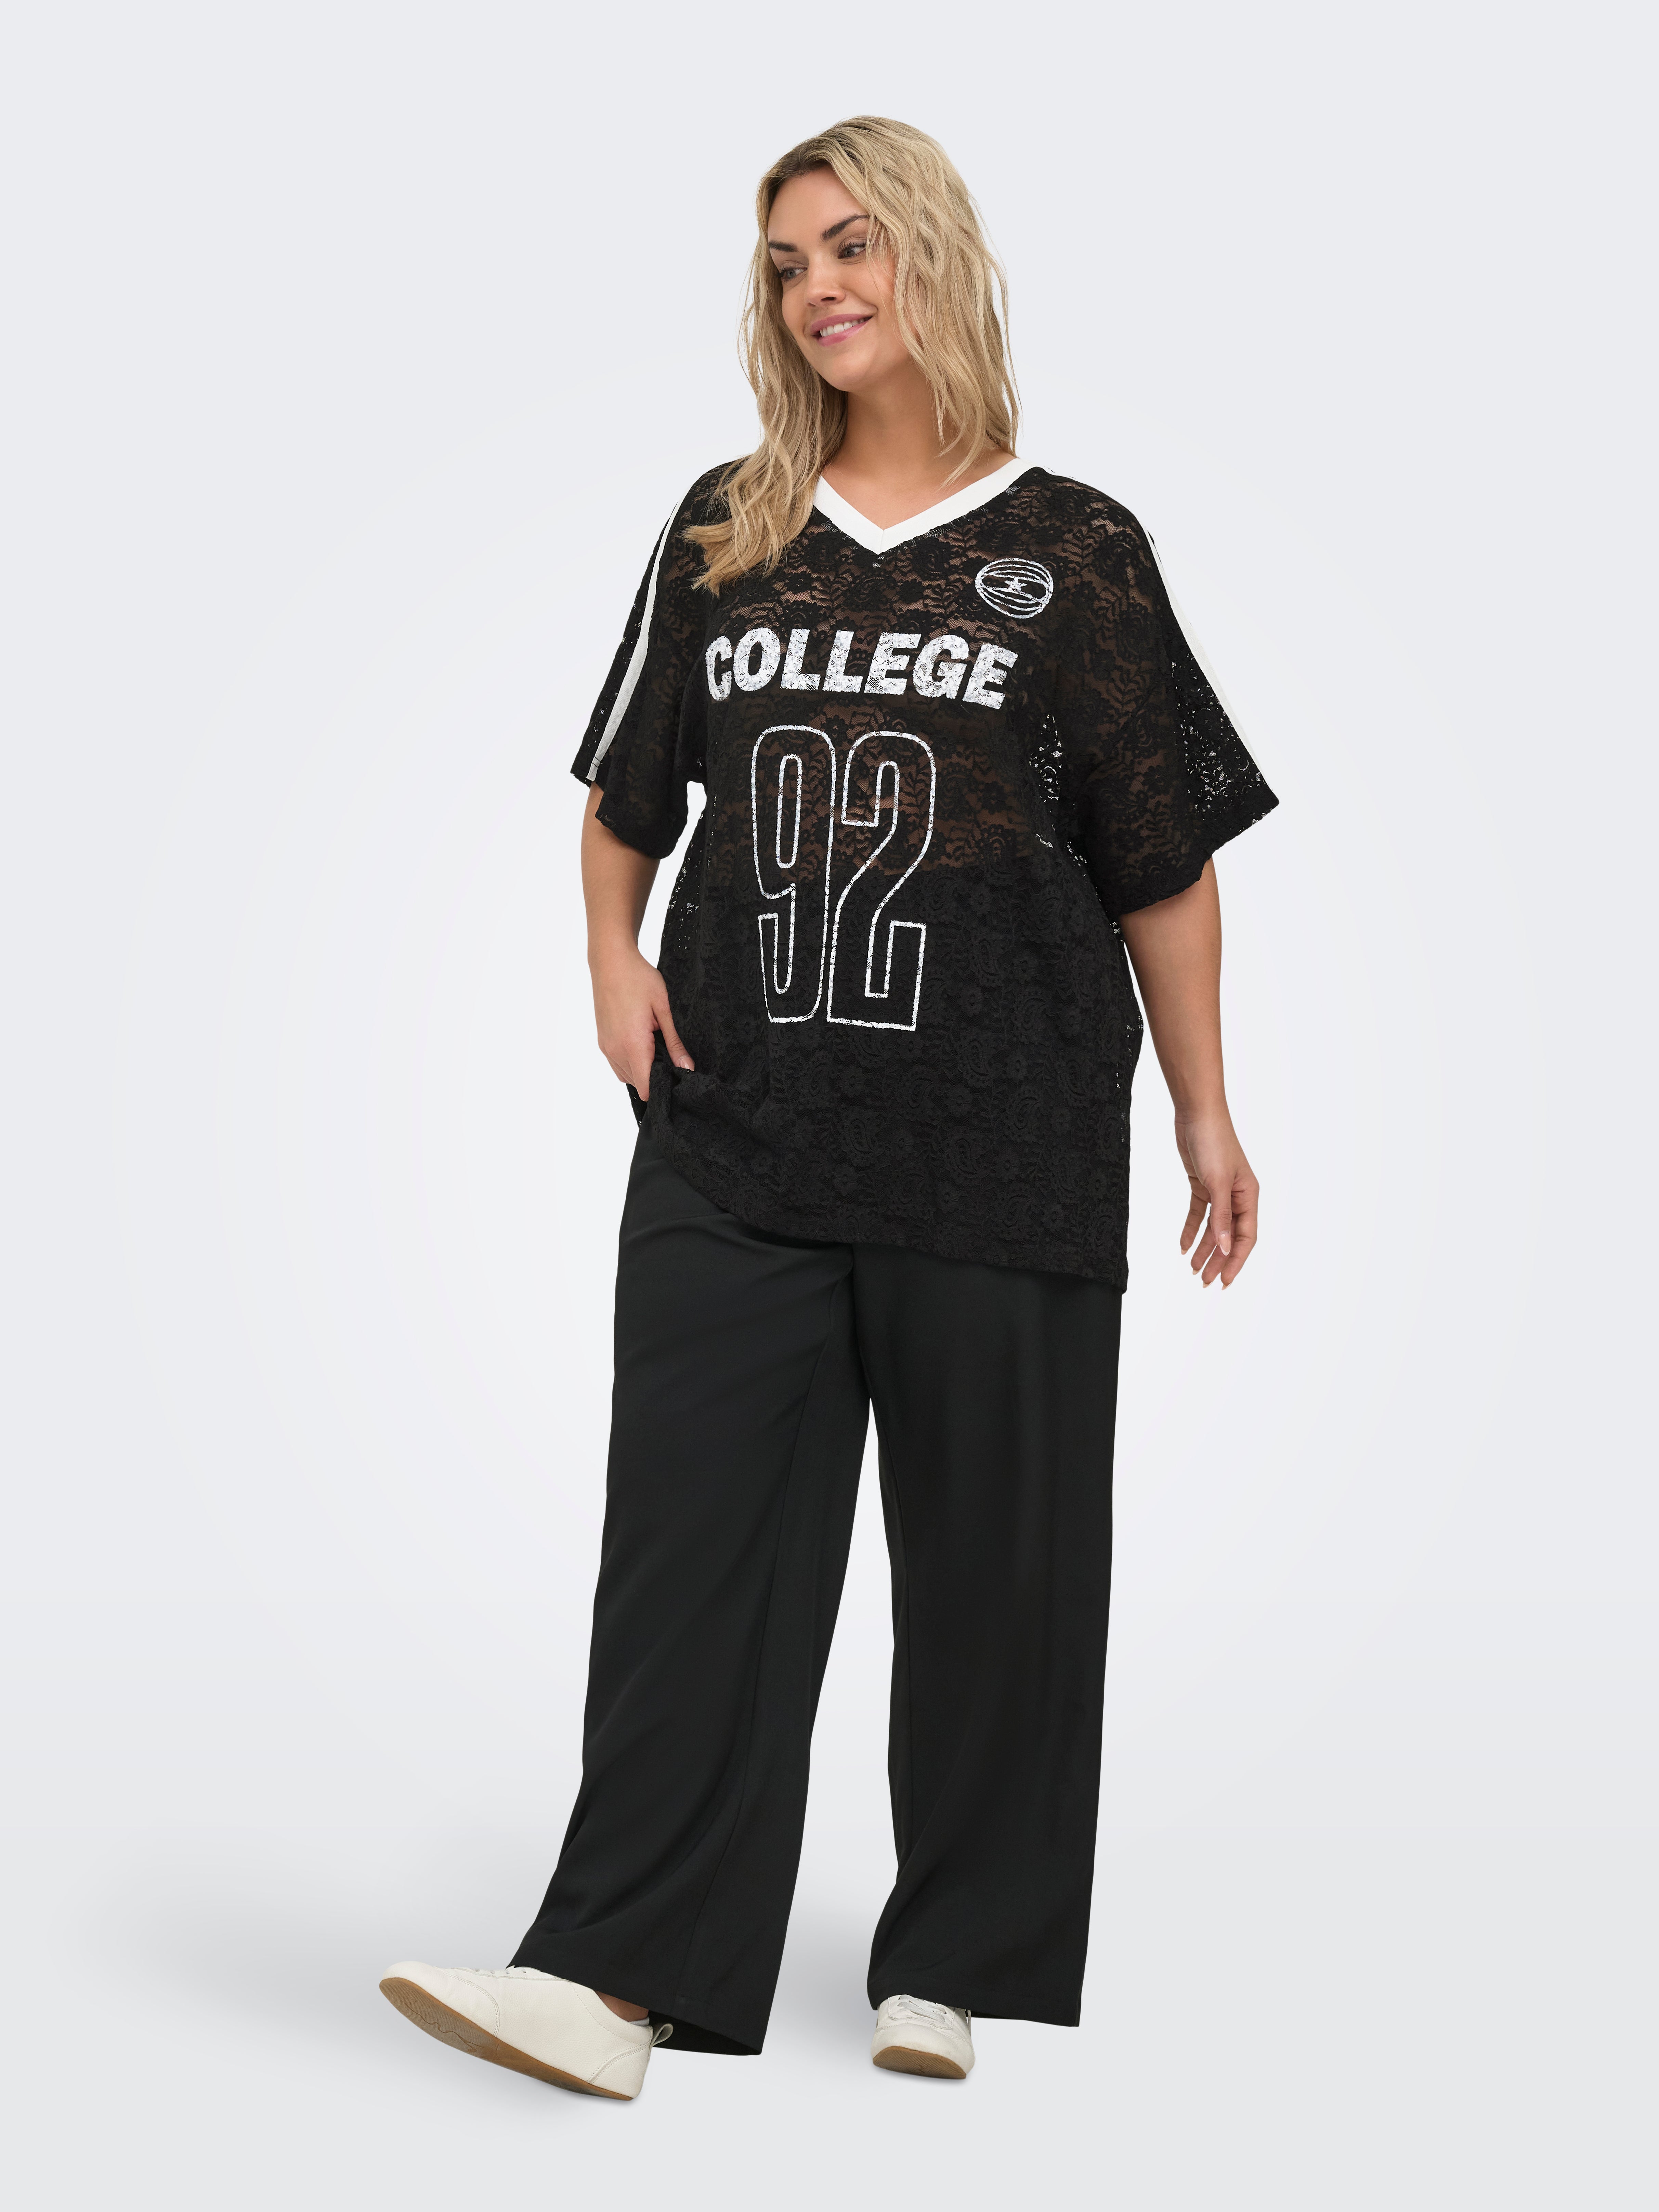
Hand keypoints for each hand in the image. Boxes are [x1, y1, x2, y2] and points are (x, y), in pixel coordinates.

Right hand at [589, 941, 692, 1101]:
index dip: (663, 1088)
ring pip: (626, 1076)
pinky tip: (642, 1043)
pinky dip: (631, 1062)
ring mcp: (606, 1046)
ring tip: (655, 1046)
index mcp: (632, 1044)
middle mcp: (615, 1050)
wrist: (610, 961)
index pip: (646, 1088)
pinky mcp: (602, 1041)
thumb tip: (687, 1068)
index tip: (677, 1077)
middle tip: (671, 1055)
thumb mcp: (664, 1009)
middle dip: (655, 1077)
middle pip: (638, 1084)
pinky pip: (617, 1064)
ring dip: (642, 1069)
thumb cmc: (638, 978)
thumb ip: (675, 1042)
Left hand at [1175, 1108, 1257, 1287]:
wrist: (1197, 1114)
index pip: (1246, 1237)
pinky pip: (1198, 1214)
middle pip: (1229, 1236)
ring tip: (1192, 1269)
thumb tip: (1226, 1248)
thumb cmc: (1213, 1142)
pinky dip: (1191, 1230)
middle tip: (1204, 1282)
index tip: (1223, 1281)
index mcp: (1249, 1196)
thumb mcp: (1218, 1182)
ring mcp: (1219, 1191)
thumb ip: (1222, 1216)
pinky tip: (1183, 1246)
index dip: (1235, 1261)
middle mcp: (1237, 1196)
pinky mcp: (1202, 1185)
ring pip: (1213, 1228)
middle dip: (1217, 1260)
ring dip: (1203, 1249)